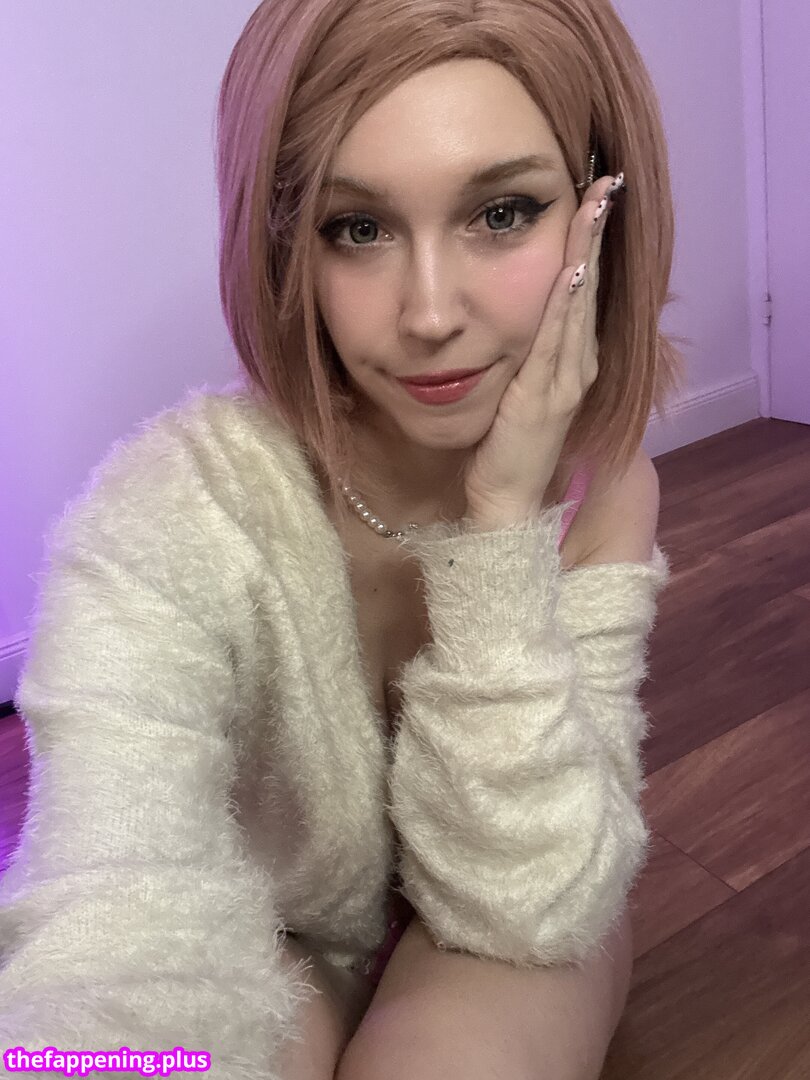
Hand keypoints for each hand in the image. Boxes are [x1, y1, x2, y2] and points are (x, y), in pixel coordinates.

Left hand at [463, 173, 621, 522]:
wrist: (504, 500)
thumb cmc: (506, 447)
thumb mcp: (519, 388)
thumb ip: (526, 352)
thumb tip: (515, 313)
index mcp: (572, 360)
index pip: (583, 290)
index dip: (591, 242)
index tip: (595, 196)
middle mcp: (578, 365)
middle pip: (590, 287)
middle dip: (597, 233)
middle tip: (605, 181)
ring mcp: (566, 381)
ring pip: (579, 306)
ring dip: (587, 254)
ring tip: (595, 206)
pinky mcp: (544, 398)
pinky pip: (555, 342)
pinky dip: (566, 306)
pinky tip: (571, 271)